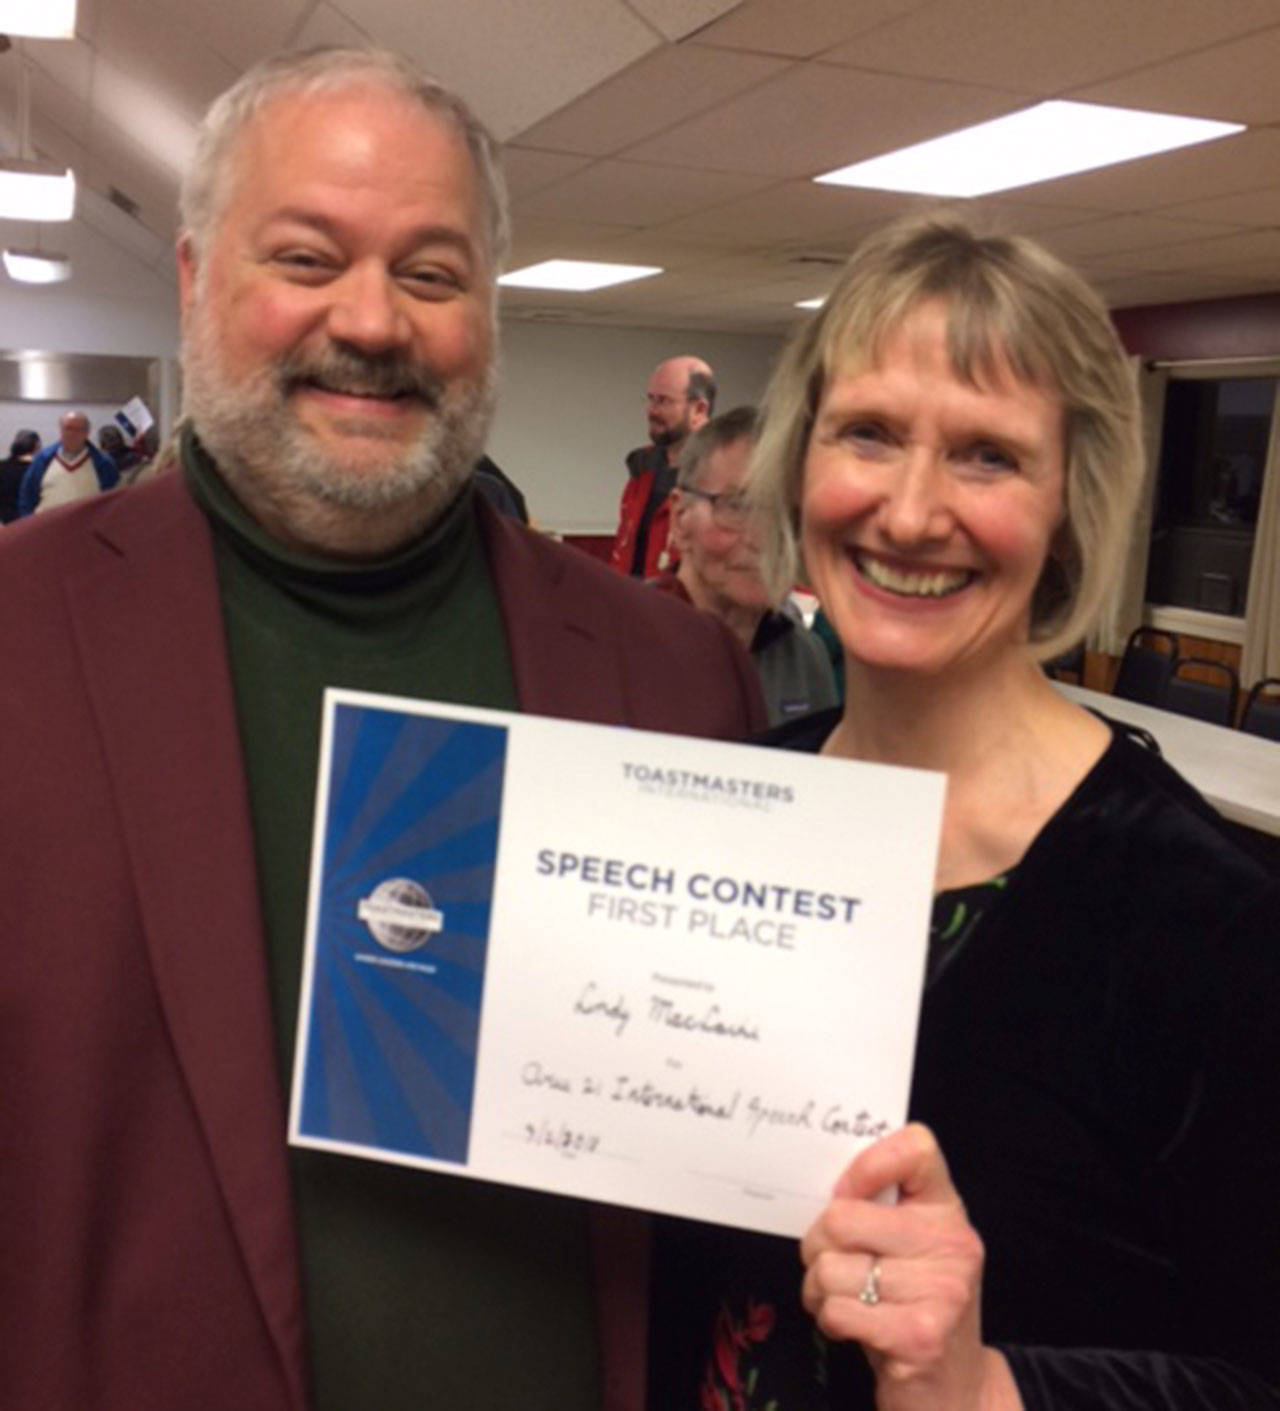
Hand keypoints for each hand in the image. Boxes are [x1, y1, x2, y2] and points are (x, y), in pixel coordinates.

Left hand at [799, 1123, 1019, 1410]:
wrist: (954, 1390)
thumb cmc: (912, 1304)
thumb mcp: (908, 1245)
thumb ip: (878, 1208)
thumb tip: (827, 1189)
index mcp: (946, 1210)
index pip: (916, 1148)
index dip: (867, 1164)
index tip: (846, 1193)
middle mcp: (952, 1245)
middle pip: (841, 1217)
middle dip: (816, 1245)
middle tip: (831, 1262)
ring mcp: (942, 1291)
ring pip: (829, 1267)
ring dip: (818, 1288)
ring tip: (841, 1298)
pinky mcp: (920, 1337)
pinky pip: (837, 1309)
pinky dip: (829, 1319)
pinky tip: (850, 1326)